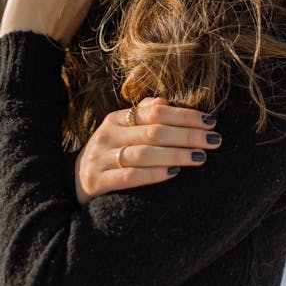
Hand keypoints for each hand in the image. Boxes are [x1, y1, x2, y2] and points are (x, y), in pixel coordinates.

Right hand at [73, 96, 222, 205]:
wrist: (72, 184)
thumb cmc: (109, 155)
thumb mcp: (121, 132)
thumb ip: (142, 116)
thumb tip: (165, 101)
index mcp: (116, 119)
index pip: (154, 112)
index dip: (184, 115)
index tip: (210, 121)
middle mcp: (107, 135)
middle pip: (153, 131)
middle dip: (187, 135)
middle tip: (214, 140)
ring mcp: (100, 158)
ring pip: (143, 153)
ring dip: (175, 154)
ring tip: (200, 157)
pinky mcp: (97, 182)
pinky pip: (128, 177)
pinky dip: (152, 175)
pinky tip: (173, 174)